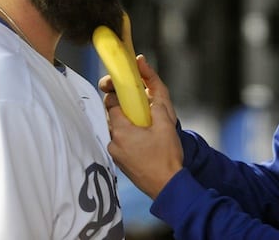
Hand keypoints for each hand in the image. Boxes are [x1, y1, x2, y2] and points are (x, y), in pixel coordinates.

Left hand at [100, 55, 182, 198]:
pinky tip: (144, 141)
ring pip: (117, 132)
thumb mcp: (166, 126)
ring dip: (127, 126)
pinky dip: (128, 139)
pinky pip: (120, 144)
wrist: (167, 186)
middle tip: (140, 108)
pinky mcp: (121, 164)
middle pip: (113, 118)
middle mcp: (113, 142)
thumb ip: (156, 107)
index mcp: (121, 131)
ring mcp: (116, 155)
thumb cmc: (166, 158)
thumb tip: (151, 98)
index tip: (129, 92)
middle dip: (124, 110)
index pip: (111, 104)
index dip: (119, 95)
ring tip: (144, 126)